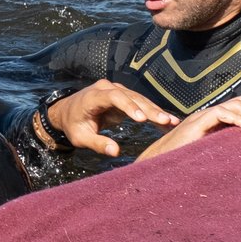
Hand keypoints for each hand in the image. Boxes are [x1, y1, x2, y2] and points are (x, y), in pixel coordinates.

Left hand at [40, 79, 176, 156]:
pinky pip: (140, 104)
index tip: (142, 119)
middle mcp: (107, 89)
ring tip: (172, 122)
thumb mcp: (80, 138)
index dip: (128, 106)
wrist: (68, 112)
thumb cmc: (73, 125)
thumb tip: (115, 152)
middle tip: (166, 121)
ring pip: (139, 100)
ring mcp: (117, 91)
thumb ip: (97, 144)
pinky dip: (153, 112)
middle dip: (150, 110)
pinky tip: (168, 121)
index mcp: (94, 96)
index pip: (114, 98)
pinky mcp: (124, 97)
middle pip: (132, 97)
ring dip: (156, 111)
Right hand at [139, 92, 240, 156]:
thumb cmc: (188, 165)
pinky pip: (221, 113)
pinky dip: (239, 119)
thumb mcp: (219, 156)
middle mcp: (214, 114)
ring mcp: (204, 116)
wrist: (159, 167)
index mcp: (221, 120)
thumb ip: (235, 150)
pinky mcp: (196, 123)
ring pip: (236, 105)